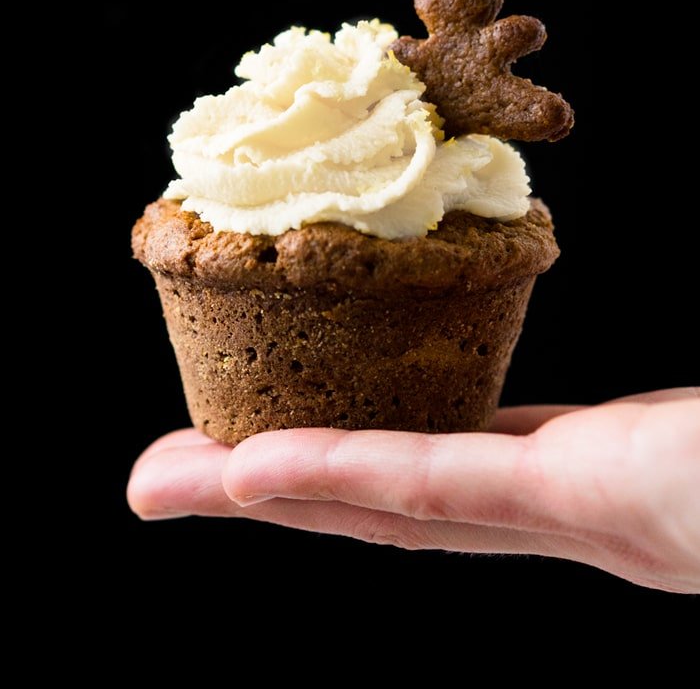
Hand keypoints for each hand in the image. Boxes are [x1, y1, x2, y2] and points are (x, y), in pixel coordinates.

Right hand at [129, 388, 699, 592]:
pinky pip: (447, 488)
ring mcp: (587, 506)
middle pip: (390, 490)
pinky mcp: (606, 497)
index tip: (256, 445)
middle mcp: (573, 498)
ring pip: (396, 496)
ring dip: (274, 491)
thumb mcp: (690, 411)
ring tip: (169, 484)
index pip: (435, 458)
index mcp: (595, 471)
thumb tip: (586, 381)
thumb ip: (637, 402)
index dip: (337, 454)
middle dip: (270, 487)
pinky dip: (347, 476)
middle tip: (161, 480)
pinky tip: (256, 472)